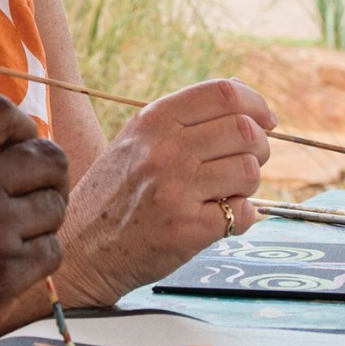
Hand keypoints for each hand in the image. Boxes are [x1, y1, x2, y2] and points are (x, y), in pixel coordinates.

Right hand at [0, 94, 71, 345]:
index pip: (0, 111)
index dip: (24, 129)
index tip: (21, 152)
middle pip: (48, 157)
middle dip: (50, 178)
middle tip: (37, 200)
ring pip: (55, 206)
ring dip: (44, 224)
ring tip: (17, 241)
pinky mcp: (7, 273)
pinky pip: (53, 251)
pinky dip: (39, 261)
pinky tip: (12, 270)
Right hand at [57, 78, 275, 302]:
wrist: (79, 252)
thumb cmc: (114, 197)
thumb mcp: (134, 142)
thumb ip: (182, 119)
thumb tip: (240, 93)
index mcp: (153, 121)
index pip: (224, 93)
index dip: (256, 104)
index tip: (265, 121)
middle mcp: (164, 149)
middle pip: (246, 131)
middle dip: (259, 148)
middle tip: (246, 164)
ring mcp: (176, 189)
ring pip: (250, 171)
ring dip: (247, 186)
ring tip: (223, 195)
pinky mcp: (188, 228)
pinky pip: (245, 213)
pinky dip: (240, 219)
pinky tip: (214, 222)